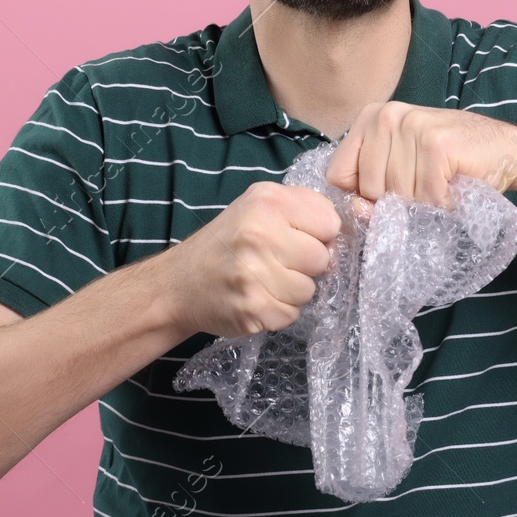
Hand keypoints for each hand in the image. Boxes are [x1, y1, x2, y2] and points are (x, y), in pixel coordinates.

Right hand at [154, 181, 342, 336]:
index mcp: (267, 201)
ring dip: (292, 291)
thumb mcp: (258, 206)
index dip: (319, 234)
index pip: (330, 222)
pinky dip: (278, 311)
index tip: (297, 238)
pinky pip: (292, 314)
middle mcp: (260, 234)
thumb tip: (339, 237)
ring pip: (309, 290)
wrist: (178, 284)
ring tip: (265, 281)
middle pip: (322, 259)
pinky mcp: (253, 308)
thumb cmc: (227, 243)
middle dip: (306, 265)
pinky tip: (257, 298)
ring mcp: (255, 273)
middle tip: (277, 263)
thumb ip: (302, 210)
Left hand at [324, 101, 516, 207]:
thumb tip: (358, 210)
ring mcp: (411, 126)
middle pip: (367, 188)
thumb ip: (371, 188)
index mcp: (371, 117)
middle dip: (397, 201)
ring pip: (397, 195)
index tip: (390, 191)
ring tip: (442, 185)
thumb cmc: (451, 163)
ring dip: (423, 204)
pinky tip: (455, 188)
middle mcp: (387, 115)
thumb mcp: (402, 169)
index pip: (338, 174)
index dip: (362, 194)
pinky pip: (425, 196)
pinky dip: (443, 204)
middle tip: (425, 186)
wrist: (506, 151)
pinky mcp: (435, 143)